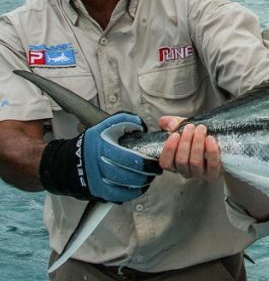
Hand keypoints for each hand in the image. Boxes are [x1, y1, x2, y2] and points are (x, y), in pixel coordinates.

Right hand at [39, 112, 160, 201]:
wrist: (65, 162)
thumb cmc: (90, 144)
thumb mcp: (104, 126)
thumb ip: (124, 121)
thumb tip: (140, 126)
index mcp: (102, 148)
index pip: (128, 159)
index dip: (145, 162)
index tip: (154, 160)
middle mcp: (99, 166)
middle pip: (129, 174)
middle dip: (146, 173)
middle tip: (155, 169)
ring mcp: (98, 180)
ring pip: (126, 186)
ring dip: (141, 182)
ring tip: (148, 176)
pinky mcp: (98, 191)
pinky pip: (119, 195)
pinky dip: (132, 192)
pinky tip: (139, 186)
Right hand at [158, 116, 221, 182]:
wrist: (222, 147)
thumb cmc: (199, 138)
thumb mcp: (184, 129)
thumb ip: (173, 124)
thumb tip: (168, 123)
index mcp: (175, 163)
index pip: (165, 162)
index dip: (168, 149)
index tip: (175, 134)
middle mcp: (185, 171)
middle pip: (181, 161)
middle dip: (185, 142)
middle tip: (190, 127)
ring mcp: (199, 174)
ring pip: (195, 162)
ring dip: (197, 144)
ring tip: (201, 129)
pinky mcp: (214, 174)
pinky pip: (212, 165)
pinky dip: (211, 151)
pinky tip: (210, 139)